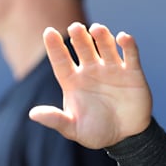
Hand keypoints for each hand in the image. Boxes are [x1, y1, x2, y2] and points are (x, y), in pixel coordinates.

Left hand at [29, 22, 152, 148]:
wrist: (124, 138)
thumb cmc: (95, 132)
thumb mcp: (72, 129)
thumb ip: (55, 120)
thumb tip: (33, 114)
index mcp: (73, 82)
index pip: (61, 61)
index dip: (54, 47)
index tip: (48, 32)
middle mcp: (91, 71)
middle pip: (83, 49)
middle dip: (79, 37)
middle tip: (75, 27)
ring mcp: (111, 70)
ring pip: (105, 48)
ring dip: (102, 37)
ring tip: (97, 29)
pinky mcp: (132, 74)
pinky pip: (130, 56)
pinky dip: (128, 46)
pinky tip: (122, 38)